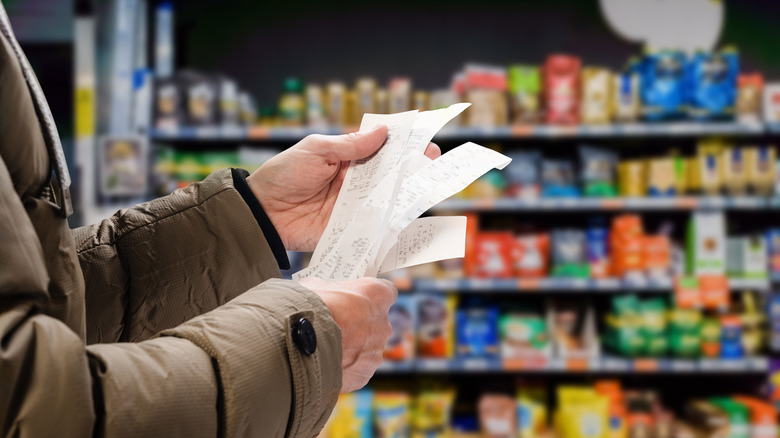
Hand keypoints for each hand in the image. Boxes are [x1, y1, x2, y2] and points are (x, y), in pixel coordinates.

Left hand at [246, 126, 441, 250]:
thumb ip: (350, 145)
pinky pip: (376, 225)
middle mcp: (355, 181)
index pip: (381, 148)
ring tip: (429, 186)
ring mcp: (355, 205)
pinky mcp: (351, 228)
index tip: (424, 139)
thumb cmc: (283, 175)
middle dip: (413, 167)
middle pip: (391, 174)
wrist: (263, 213)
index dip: (403, 144)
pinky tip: (411, 217)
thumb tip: (383, 131)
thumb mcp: (316, 150)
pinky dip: (393, 222)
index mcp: (347, 158)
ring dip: (408, 193)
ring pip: (388, 198)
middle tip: (433, 161)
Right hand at [298, 277, 396, 392]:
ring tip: (326, 347)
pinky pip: (356, 369)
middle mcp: (383, 324)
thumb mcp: (315, 287)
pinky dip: (344, 367)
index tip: (358, 299)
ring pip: (366, 348)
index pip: (386, 291)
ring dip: (351, 348)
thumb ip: (327, 289)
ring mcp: (375, 351)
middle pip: (376, 323)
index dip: (371, 296)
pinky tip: (326, 363)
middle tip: (337, 325)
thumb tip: (319, 291)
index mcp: (377, 295)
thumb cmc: (309, 308)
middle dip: (358, 324)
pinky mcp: (364, 374)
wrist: (297, 343)